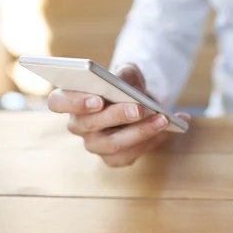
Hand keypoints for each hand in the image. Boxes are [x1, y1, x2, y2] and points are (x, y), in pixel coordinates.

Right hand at [47, 63, 189, 166]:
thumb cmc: (125, 85)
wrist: (138, 101)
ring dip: (142, 131)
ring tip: (164, 118)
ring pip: (114, 144)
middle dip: (117, 116)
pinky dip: (155, 139)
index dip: (75, 102)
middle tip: (139, 108)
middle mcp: (78, 126)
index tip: (97, 99)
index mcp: (70, 100)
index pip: (59, 102)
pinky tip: (173, 127)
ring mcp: (95, 145)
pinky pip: (133, 153)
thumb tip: (127, 86)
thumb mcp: (126, 73)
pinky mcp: (114, 158)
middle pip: (91, 124)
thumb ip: (124, 75)